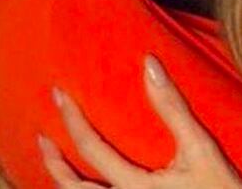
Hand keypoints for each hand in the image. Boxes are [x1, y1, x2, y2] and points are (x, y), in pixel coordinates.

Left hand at [39, 55, 241, 188]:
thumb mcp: (201, 149)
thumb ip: (173, 108)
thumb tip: (149, 66)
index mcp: (134, 187)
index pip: (91, 149)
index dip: (71, 120)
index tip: (58, 95)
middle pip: (72, 188)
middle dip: (52, 159)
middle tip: (40, 134)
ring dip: (62, 181)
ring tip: (54, 162)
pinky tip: (89, 182)